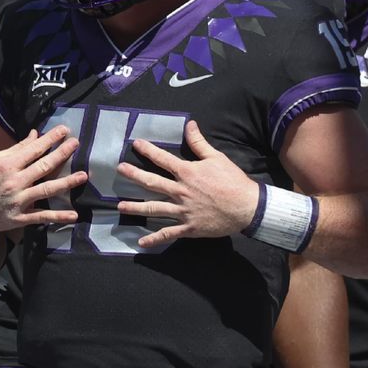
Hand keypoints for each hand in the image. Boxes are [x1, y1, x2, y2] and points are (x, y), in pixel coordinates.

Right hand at [0, 126, 86, 231]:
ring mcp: (18, 201)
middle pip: (43, 166)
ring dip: (67, 183)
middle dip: (62, 154)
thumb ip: (18, 149)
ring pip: (47, 190)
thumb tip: (36, 134)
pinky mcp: (20, 218)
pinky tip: (74, 214)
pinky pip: (42, 216)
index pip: (34, 149)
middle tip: (76, 144)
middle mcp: (14, 182)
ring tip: (83, 175)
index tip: (65, 130)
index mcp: (7, 165)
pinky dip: (58, 216)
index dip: (51, 139)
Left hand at [116, 120, 258, 247]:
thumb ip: (199, 143)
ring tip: (121, 206)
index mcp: (187, 173)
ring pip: (154, 208)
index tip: (136, 145)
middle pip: (152, 182)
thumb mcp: (217, 158)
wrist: (247, 207)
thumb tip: (190, 125)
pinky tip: (141, 242)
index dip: (148, 150)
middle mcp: (181, 191)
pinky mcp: (188, 227)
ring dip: (136, 207)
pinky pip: (168, 233)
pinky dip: (154, 239)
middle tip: (120, 170)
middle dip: (134, 175)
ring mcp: (183, 211)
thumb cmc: (233, 181)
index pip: (163, 159)